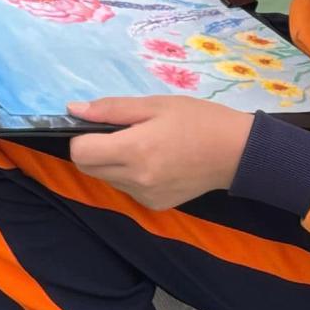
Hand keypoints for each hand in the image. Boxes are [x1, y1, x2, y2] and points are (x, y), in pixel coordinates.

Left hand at [68, 97, 254, 209]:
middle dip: (94, 149)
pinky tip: (156, 162)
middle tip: (122, 132)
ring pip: (107, 179)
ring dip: (113, 162)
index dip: (81, 137)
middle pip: (88, 168)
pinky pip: (127, 188)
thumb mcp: (156, 104)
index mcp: (135, 150)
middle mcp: (136, 179)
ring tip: (144, 145)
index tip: (99, 126)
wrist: (236, 152)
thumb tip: (73, 109)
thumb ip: (112, 109)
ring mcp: (145, 196)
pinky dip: (130, 175)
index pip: (80, 153)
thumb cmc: (198, 119)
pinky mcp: (154, 205)